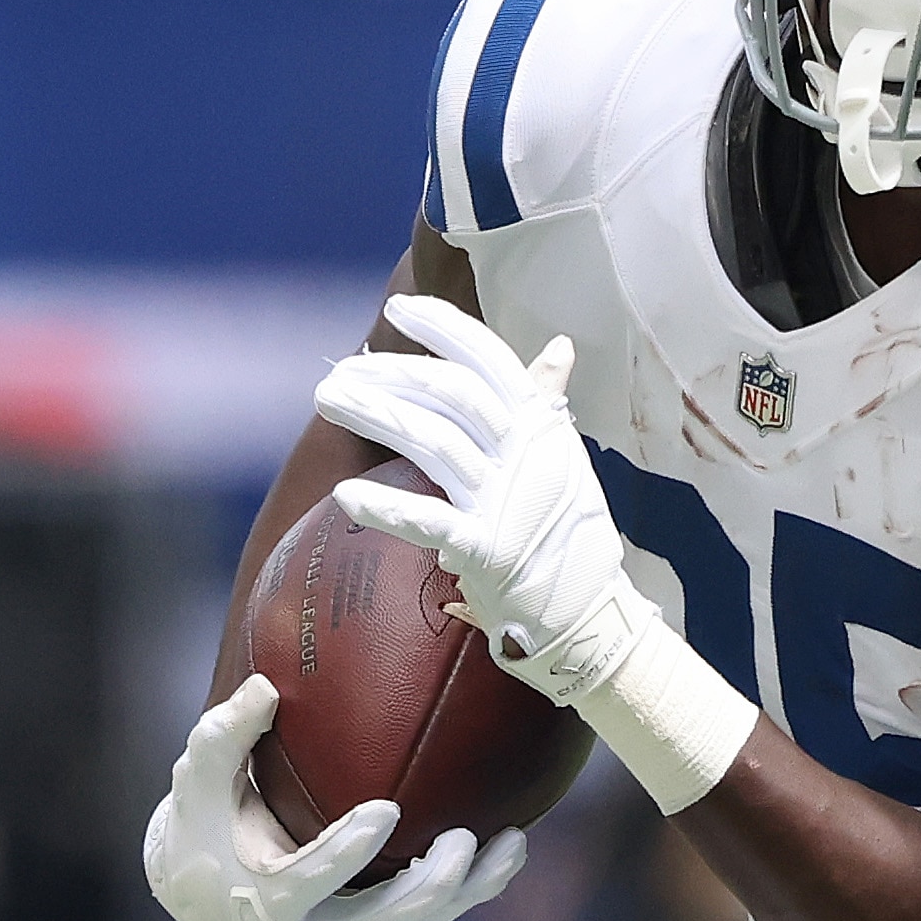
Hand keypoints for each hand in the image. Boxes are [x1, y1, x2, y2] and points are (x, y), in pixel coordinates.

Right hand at [144, 672, 524, 920]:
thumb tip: (265, 686)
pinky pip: (425, 918)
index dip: (346, 853)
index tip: (386, 811)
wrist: (208, 899)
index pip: (307, 882)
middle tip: (463, 838)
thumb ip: (225, 735)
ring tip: (512, 845)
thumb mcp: (198, 782)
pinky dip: (468, 891)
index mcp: (263, 900)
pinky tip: (507, 853)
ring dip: (467, 891)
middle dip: (429, 886)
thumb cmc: (203, 828)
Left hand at [314, 295, 658, 706]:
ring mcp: (507, 502)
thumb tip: (558, 346)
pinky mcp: (488, 551)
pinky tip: (345, 495)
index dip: (446, 329)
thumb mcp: (564, 457)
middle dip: (392, 373)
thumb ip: (547, 400)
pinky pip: (431, 523)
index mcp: (541, 426)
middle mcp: (526, 455)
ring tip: (329, 400)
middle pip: (453, 395)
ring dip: (377, 415)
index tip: (400, 309)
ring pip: (435, 442)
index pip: (492, 360)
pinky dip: (387, 509)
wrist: (591, 611)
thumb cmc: (570, 530)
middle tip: (341, 372)